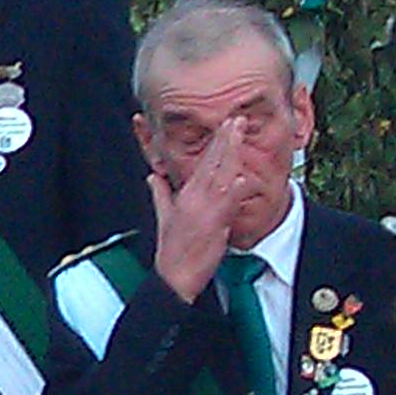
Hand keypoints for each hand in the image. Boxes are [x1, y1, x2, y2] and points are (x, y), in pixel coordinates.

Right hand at [148, 116, 263, 301]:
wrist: (176, 275)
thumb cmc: (173, 250)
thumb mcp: (164, 218)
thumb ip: (161, 194)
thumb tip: (154, 177)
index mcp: (186, 195)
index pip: (203, 162)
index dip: (215, 142)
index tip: (225, 125)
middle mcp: (195, 198)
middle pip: (213, 163)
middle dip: (225, 139)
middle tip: (236, 119)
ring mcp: (205, 209)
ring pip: (221, 175)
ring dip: (231, 155)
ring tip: (240, 135)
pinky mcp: (214, 223)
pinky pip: (227, 203)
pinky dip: (234, 189)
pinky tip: (241, 177)